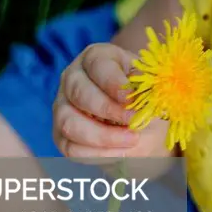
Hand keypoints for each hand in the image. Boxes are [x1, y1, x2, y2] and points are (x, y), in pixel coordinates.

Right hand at [53, 42, 171, 158]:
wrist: (141, 121)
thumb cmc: (144, 96)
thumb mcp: (150, 86)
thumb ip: (146, 89)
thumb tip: (143, 96)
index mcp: (96, 57)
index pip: (98, 65)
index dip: (114, 83)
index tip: (132, 100)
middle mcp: (73, 78)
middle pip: (79, 93)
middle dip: (108, 110)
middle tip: (134, 122)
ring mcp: (63, 106)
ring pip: (69, 122)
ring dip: (102, 135)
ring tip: (132, 140)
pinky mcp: (61, 134)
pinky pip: (71, 147)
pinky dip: (97, 153)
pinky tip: (121, 152)